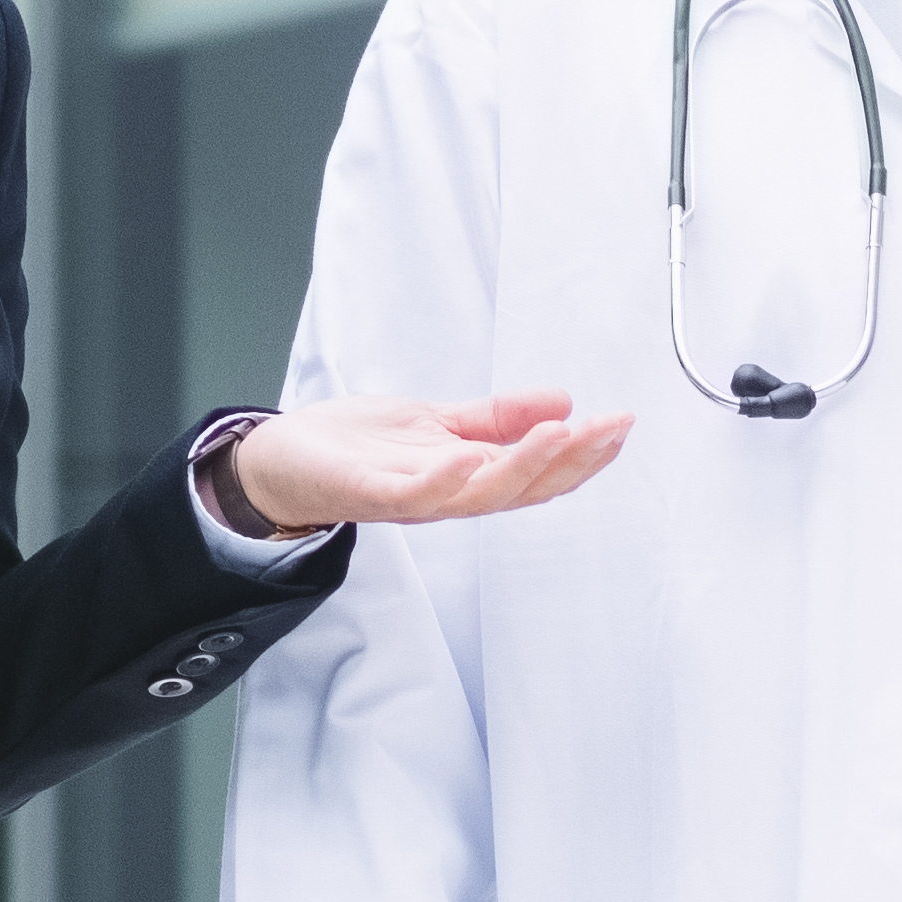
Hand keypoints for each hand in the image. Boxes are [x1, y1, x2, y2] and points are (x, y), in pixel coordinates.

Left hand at [214, 392, 630, 535]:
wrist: (281, 461)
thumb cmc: (355, 445)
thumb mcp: (439, 421)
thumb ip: (497, 418)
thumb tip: (564, 403)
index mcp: (469, 477)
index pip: (538, 473)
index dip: (584, 454)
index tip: (621, 424)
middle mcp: (449, 496)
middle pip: (523, 489)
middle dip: (572, 460)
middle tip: (608, 430)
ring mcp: (413, 498)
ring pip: (481, 494)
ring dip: (524, 468)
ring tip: (562, 436)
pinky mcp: (372, 493)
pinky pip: (417, 495)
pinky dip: (446, 479)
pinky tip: (470, 456)